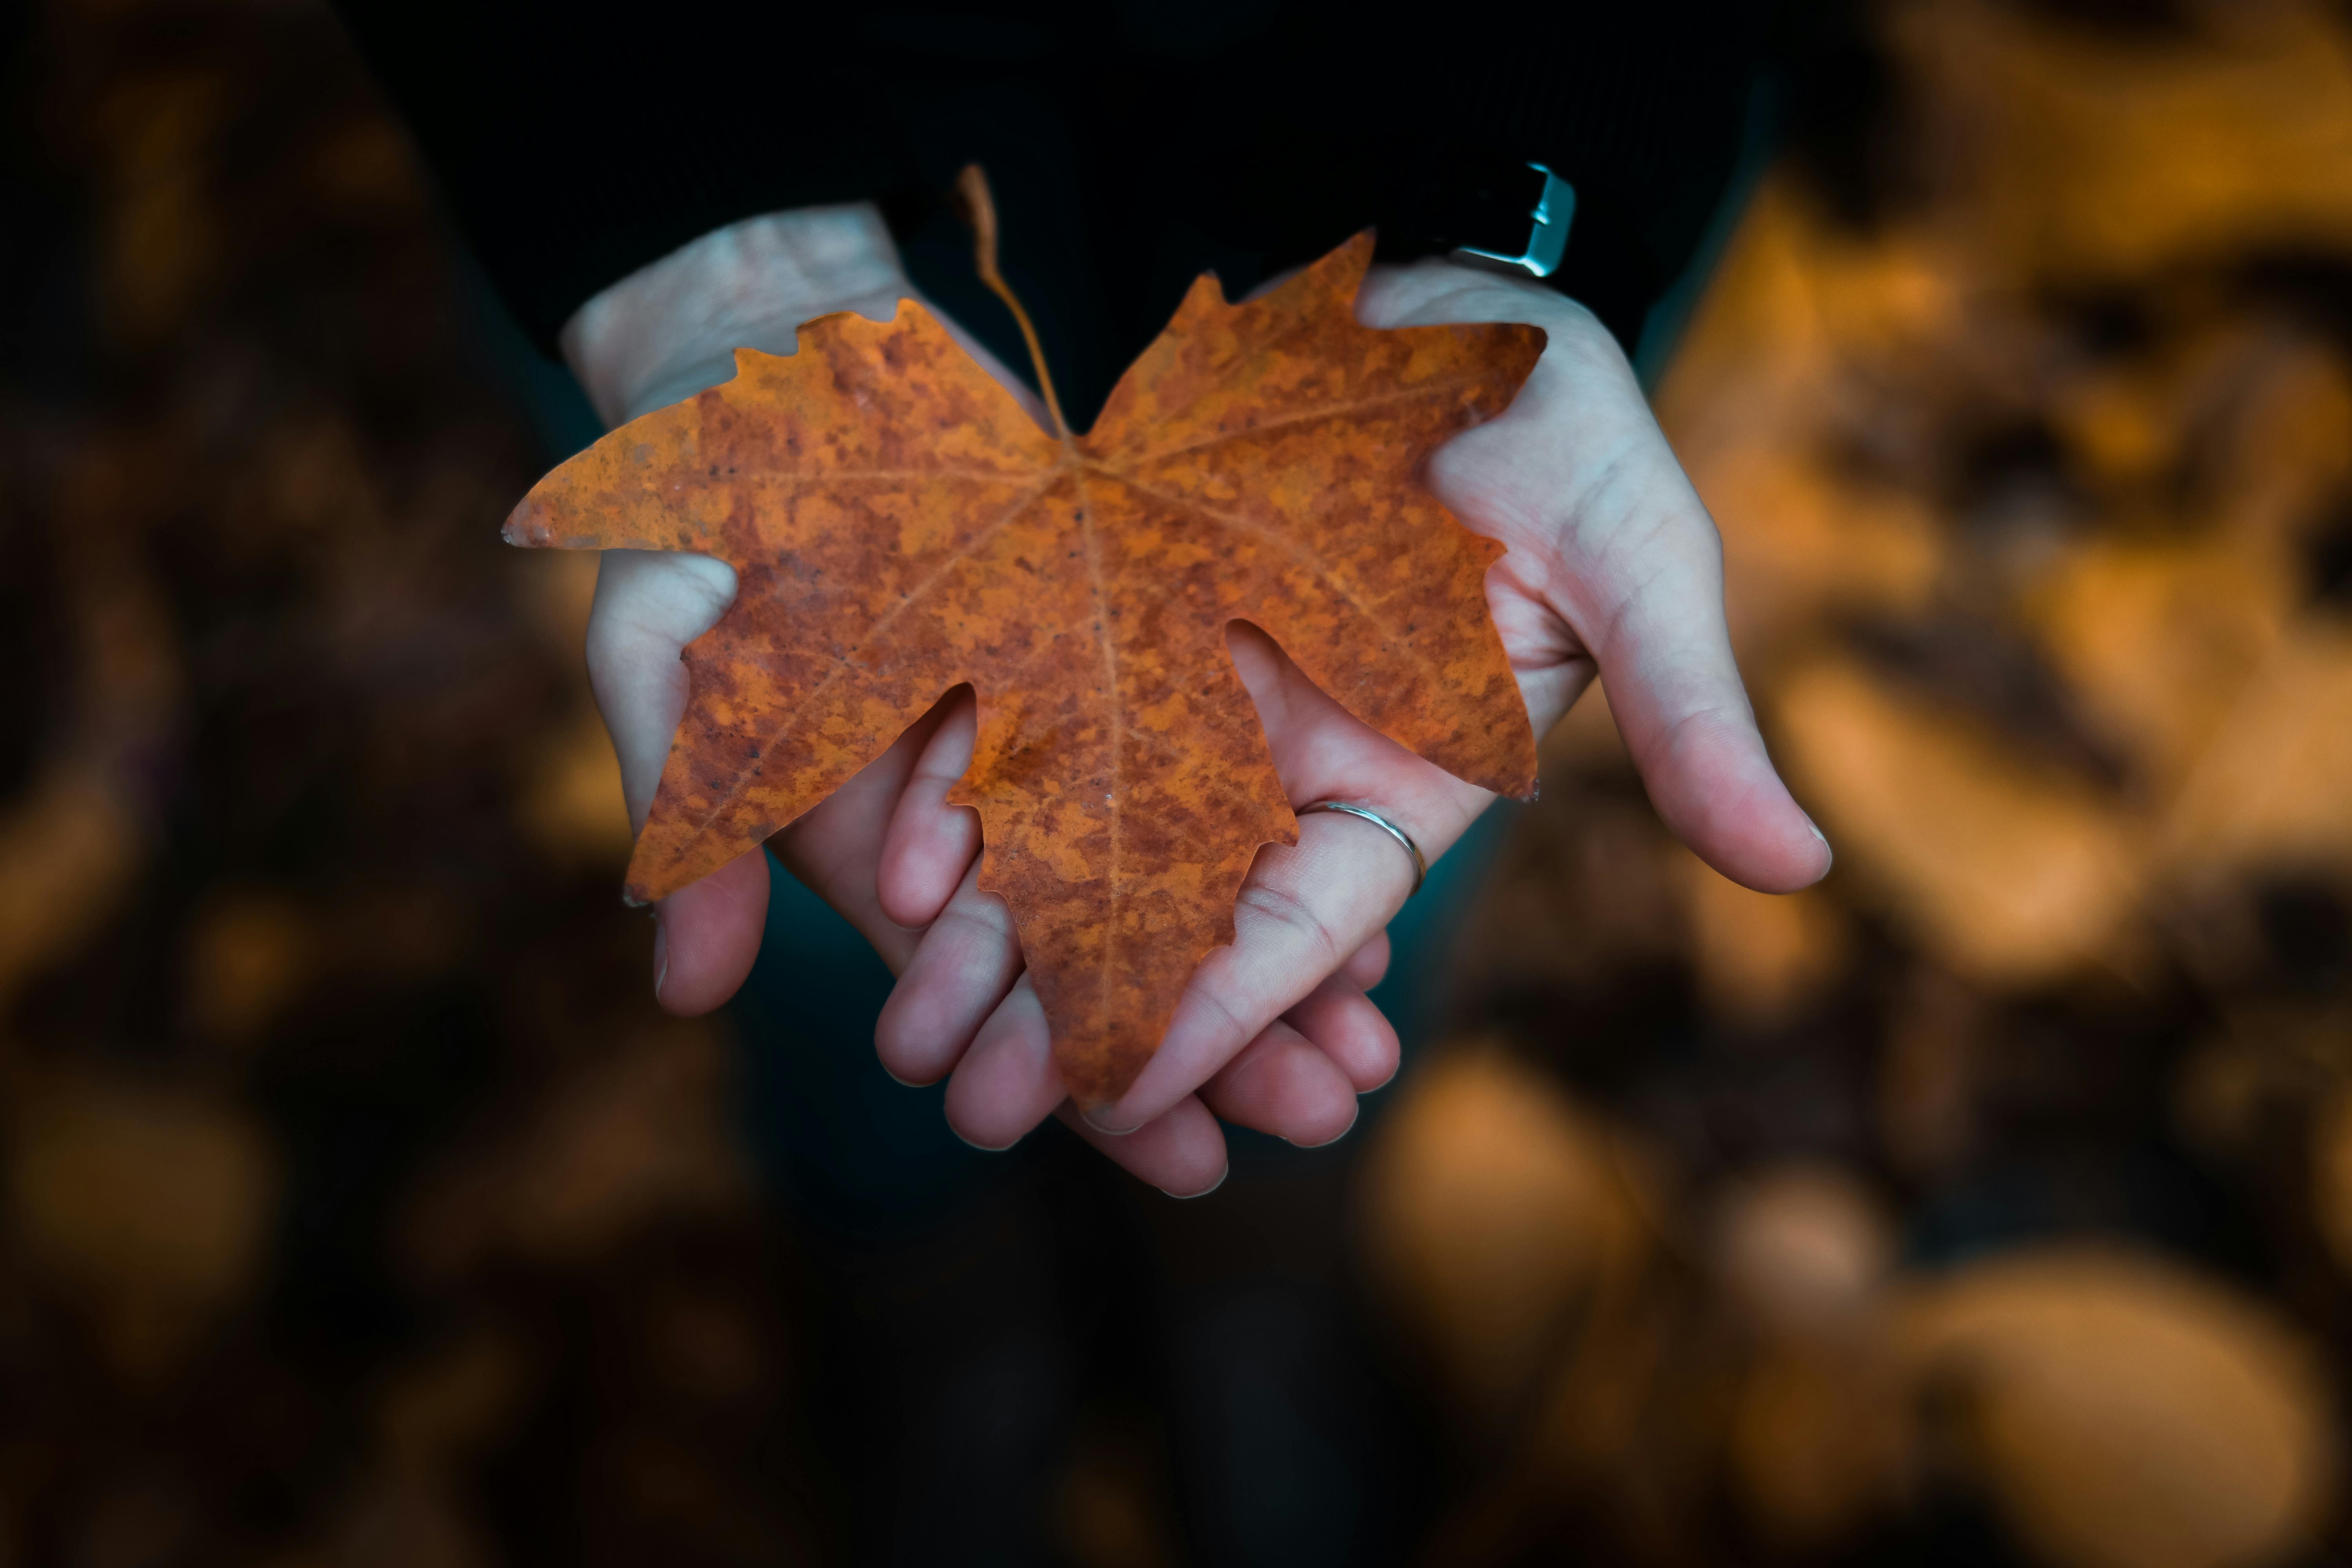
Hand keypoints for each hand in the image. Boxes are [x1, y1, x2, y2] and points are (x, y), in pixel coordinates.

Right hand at [561, 204, 1396, 1193]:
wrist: (761, 377)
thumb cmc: (689, 526)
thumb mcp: (657, 656)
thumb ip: (684, 813)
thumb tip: (685, 996)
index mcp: (881, 851)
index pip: (998, 1001)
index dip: (1086, 1085)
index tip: (1190, 1167)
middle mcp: (985, 816)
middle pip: (1113, 953)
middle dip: (1218, 1043)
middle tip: (1327, 1116)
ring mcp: (1057, 732)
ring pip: (1178, 871)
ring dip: (1275, 961)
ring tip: (1375, 1047)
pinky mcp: (1115, 643)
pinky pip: (1210, 752)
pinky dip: (1279, 828)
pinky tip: (1374, 904)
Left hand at [866, 258, 1831, 1189]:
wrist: (1461, 301)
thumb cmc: (1573, 434)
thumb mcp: (1641, 572)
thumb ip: (1688, 720)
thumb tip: (1801, 872)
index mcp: (1401, 786)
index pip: (1300, 925)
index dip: (1221, 1013)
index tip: (1129, 1101)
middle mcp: (1284, 760)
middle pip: (1166, 908)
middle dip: (1070, 1012)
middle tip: (965, 1114)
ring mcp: (1197, 685)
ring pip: (1081, 830)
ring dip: (994, 932)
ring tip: (903, 1032)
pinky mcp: (1127, 604)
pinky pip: (1032, 707)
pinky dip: (971, 782)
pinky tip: (898, 862)